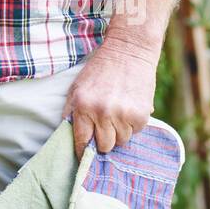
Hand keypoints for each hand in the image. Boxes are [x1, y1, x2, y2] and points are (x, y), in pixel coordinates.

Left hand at [61, 38, 159, 158]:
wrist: (128, 50)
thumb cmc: (100, 69)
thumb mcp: (77, 87)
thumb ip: (71, 112)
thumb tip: (69, 137)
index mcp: (82, 106)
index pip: (81, 141)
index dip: (83, 152)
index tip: (84, 158)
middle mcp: (102, 112)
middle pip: (104, 146)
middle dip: (103, 140)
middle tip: (105, 127)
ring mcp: (122, 114)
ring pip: (121, 141)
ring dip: (119, 132)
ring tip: (117, 113)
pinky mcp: (140, 115)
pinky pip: (135, 133)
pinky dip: (132, 125)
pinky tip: (129, 108)